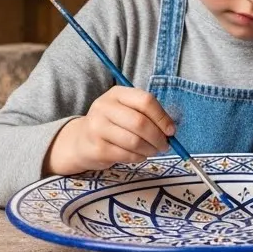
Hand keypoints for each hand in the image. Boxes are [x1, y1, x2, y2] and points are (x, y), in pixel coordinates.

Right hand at [44, 87, 174, 175]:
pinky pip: (127, 155)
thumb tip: (170, 130)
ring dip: (150, 149)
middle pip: (140, 122)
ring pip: (134, 141)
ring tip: (152, 151)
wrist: (81, 140)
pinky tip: (139, 155)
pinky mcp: (97, 148)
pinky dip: (139, 157)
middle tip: (165, 145)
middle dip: (158, 137)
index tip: (171, 130)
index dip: (162, 117)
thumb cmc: (112, 124)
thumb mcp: (126, 110)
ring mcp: (97, 127)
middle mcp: (104, 107)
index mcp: (116, 93)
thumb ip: (147, 115)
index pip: (145, 100)